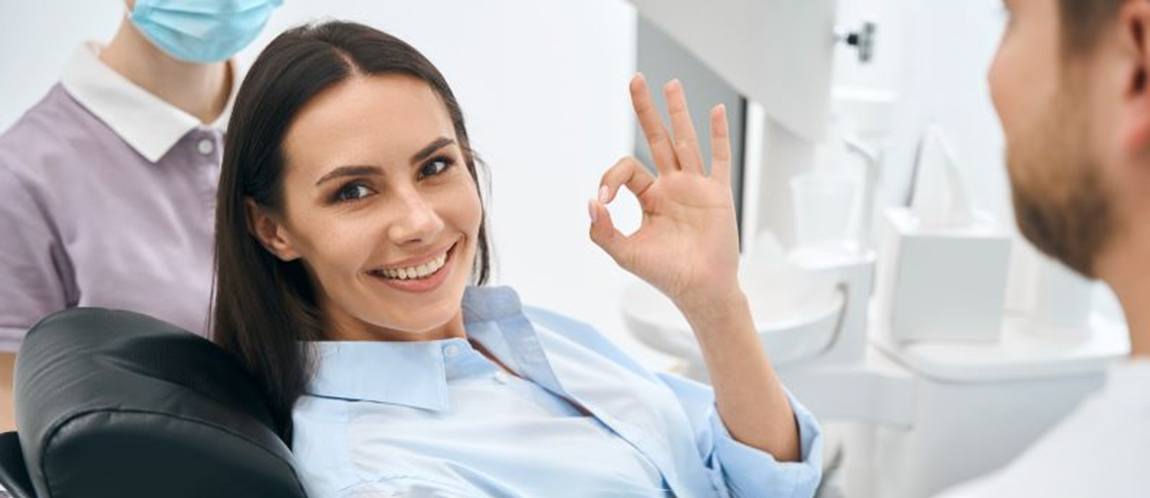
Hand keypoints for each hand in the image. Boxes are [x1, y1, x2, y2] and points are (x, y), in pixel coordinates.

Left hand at [589, 74, 740, 310]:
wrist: (699, 290)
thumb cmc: (664, 274)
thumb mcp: (625, 253)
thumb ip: (603, 230)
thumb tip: (591, 202)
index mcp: (649, 197)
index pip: (627, 170)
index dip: (611, 179)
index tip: (604, 201)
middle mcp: (672, 186)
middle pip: (657, 138)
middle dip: (645, 110)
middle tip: (635, 80)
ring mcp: (696, 187)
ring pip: (685, 141)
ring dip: (678, 112)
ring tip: (671, 83)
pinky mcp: (718, 194)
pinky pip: (720, 159)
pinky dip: (719, 135)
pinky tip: (716, 110)